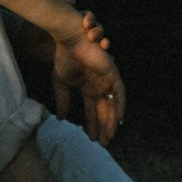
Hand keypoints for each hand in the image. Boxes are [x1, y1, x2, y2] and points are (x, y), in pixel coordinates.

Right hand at [50, 11, 125, 144]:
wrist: (70, 38)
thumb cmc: (65, 56)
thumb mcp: (61, 83)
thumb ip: (63, 100)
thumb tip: (61, 118)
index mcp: (89, 87)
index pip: (92, 110)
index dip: (92, 124)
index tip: (91, 138)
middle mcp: (99, 85)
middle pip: (105, 110)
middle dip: (104, 127)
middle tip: (103, 143)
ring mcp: (107, 79)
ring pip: (113, 104)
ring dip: (112, 120)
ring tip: (109, 136)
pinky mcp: (112, 73)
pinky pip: (120, 92)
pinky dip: (119, 106)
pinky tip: (118, 120)